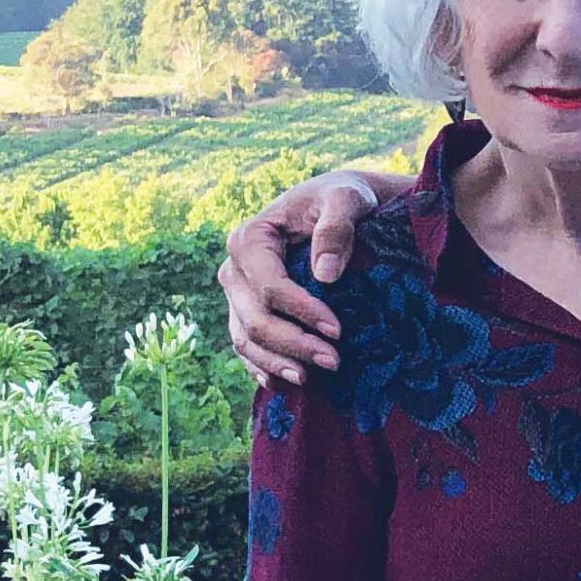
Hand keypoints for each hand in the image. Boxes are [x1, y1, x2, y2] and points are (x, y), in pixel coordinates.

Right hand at [217, 170, 399, 386]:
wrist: (335, 205)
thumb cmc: (341, 198)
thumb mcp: (346, 199)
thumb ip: (337, 227)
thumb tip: (325, 275)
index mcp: (249, 239)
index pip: (270, 286)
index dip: (301, 312)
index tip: (338, 331)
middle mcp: (234, 269)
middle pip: (255, 318)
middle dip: (293, 344)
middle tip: (334, 362)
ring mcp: (237, 293)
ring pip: (245, 337)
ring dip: (276, 362)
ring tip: (310, 378)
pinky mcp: (245, 310)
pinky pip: (245, 344)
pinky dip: (260, 365)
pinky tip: (282, 382)